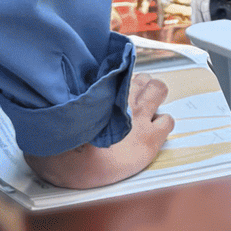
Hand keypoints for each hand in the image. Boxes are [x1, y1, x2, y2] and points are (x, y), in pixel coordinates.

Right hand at [23, 75, 174, 189]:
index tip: (119, 89)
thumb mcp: (67, 110)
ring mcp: (140, 115)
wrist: (77, 160)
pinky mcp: (151, 136)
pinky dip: (163, 124)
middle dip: (144, 87)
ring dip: (155, 98)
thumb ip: (74, 98)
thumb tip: (63, 94)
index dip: (124, 81)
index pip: (123, 70)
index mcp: (106, 87)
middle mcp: (125, 95)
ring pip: (160, 89)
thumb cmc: (65, 138)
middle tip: (137, 102)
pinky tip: (153, 131)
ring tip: (148, 111)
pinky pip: (168, 121)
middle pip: (144, 77)